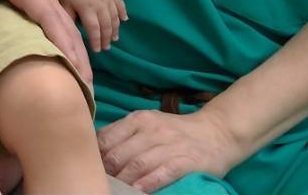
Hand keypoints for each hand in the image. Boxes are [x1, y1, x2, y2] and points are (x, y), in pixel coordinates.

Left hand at [0, 0, 90, 75]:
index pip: (51, 21)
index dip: (63, 47)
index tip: (75, 71)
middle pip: (65, 29)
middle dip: (78, 58)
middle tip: (87, 89)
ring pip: (65, 27)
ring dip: (76, 52)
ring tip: (83, 82)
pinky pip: (58, 22)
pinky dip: (67, 41)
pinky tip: (68, 58)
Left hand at [56, 0, 126, 52]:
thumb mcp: (64, 2)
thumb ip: (69, 17)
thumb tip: (72, 31)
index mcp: (88, 9)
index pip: (94, 30)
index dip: (96, 41)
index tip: (97, 50)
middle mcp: (100, 5)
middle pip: (106, 26)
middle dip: (107, 38)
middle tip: (106, 47)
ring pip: (115, 17)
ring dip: (116, 29)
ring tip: (115, 38)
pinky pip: (120, 4)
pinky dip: (123, 12)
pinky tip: (124, 20)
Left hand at [98, 109, 244, 192]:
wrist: (217, 133)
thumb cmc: (176, 132)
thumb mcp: (148, 124)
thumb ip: (124, 134)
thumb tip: (95, 150)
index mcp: (139, 119)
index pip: (106, 137)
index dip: (94, 156)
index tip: (90, 168)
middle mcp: (152, 129)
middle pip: (119, 154)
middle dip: (106, 172)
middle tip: (100, 184)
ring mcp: (170, 145)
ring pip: (137, 164)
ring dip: (122, 180)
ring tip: (114, 191)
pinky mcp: (186, 161)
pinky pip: (162, 173)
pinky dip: (147, 184)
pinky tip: (137, 191)